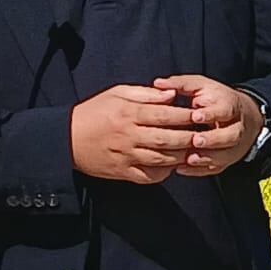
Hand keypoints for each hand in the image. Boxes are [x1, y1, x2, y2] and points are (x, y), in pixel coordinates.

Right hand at [69, 84, 197, 183]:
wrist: (66, 139)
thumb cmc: (94, 111)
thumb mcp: (117, 94)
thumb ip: (145, 94)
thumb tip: (171, 95)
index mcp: (129, 114)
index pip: (164, 115)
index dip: (185, 115)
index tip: (200, 114)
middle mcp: (130, 136)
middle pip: (167, 138)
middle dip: (188, 137)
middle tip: (204, 134)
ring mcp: (127, 156)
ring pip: (161, 158)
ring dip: (180, 155)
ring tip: (194, 150)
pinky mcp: (123, 172)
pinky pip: (149, 176)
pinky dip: (163, 173)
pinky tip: (172, 166)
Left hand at [153, 75, 264, 174]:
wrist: (242, 117)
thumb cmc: (215, 99)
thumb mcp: (201, 86)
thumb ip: (180, 84)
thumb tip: (158, 83)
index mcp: (230, 106)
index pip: (225, 110)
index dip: (212, 114)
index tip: (196, 116)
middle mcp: (236, 127)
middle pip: (230, 136)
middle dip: (213, 139)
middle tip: (196, 140)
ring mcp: (233, 146)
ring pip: (224, 155)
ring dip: (206, 158)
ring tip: (189, 158)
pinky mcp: (225, 160)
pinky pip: (215, 168)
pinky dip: (199, 170)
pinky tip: (182, 168)